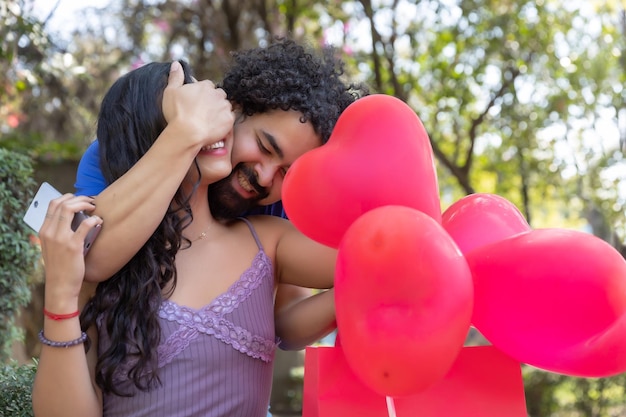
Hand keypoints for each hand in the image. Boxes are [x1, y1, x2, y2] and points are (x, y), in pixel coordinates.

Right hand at [39, 194, 102, 308]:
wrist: (60, 286)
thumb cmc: (60, 267)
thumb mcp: (52, 247)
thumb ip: (58, 233)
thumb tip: (75, 218)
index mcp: (44, 231)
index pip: (53, 204)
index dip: (68, 197)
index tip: (79, 199)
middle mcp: (50, 232)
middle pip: (62, 203)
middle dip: (79, 198)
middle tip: (91, 201)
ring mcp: (60, 238)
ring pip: (70, 209)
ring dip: (85, 204)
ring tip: (94, 207)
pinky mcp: (73, 245)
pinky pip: (85, 224)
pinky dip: (94, 219)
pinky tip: (99, 222)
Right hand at [162, 61, 233, 149]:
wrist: (187, 133)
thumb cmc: (177, 113)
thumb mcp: (171, 92)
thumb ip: (176, 77)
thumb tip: (176, 63)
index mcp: (205, 86)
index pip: (208, 86)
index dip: (203, 94)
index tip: (197, 102)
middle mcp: (217, 94)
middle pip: (218, 95)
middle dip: (213, 101)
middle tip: (204, 111)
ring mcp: (225, 106)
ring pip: (225, 106)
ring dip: (220, 110)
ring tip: (209, 120)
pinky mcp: (229, 119)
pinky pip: (230, 118)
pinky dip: (224, 121)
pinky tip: (215, 126)